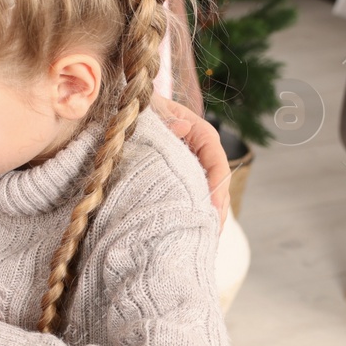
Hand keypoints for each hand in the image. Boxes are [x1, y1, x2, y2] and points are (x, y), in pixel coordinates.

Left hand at [150, 95, 229, 229]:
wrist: (128, 109)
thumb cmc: (140, 106)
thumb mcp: (149, 108)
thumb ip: (164, 118)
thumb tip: (181, 129)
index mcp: (198, 132)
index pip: (215, 160)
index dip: (217, 184)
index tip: (212, 207)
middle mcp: (199, 151)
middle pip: (216, 182)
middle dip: (217, 207)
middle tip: (212, 233)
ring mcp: (190, 166)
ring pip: (206, 192)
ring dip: (208, 215)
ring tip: (206, 239)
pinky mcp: (179, 177)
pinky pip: (191, 196)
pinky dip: (193, 214)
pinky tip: (192, 233)